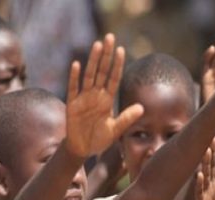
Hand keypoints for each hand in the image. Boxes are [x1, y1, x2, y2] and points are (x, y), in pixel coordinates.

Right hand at [66, 34, 143, 158]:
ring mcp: (83, 98)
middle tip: (110, 37)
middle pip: (101, 71)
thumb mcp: (116, 129)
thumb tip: (142, 107)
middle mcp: (95, 95)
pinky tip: (77, 64)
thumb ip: (127, 118)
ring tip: (97, 45)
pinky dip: (74, 77)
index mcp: (107, 99)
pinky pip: (73, 89)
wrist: (83, 149)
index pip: (113, 78)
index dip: (117, 64)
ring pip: (89, 75)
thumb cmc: (99, 138)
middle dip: (106, 55)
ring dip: (93, 60)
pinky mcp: (72, 105)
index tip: (121, 49)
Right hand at [195, 137, 214, 199]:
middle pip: (211, 166)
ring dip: (205, 163)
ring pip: (204, 176)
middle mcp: (209, 187)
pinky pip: (199, 193)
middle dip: (212, 152)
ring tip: (206, 151)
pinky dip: (199, 183)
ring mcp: (204, 194)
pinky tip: (199, 174)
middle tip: (213, 137)